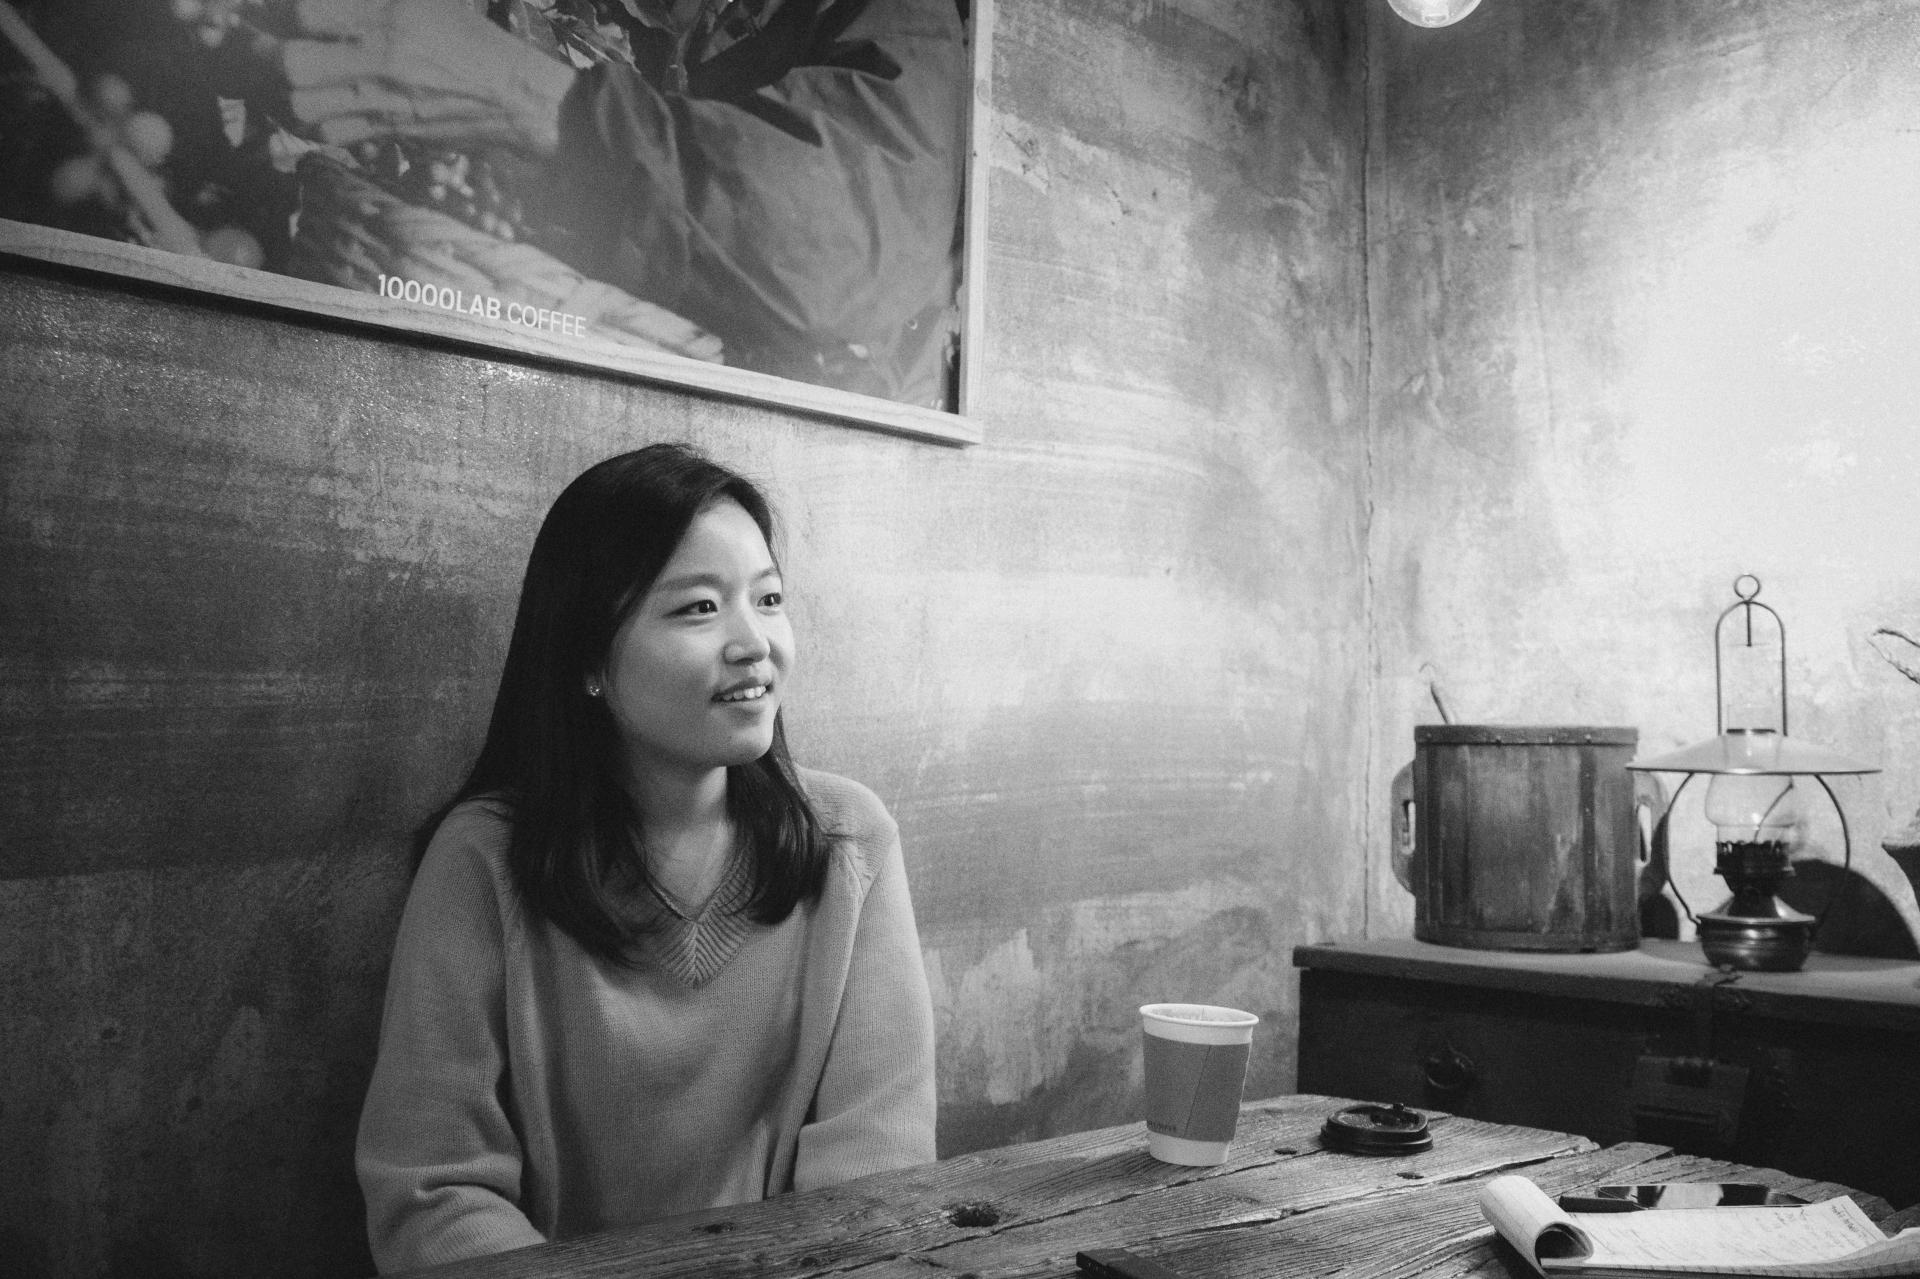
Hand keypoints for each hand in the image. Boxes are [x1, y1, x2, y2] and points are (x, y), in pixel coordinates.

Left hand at [281, 0, 575, 155]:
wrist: (511, 95)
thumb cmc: (468, 38)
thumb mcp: (424, 0)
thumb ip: (368, 0)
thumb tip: (315, 9)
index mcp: (387, 14)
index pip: (304, 11)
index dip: (281, 10)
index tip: (276, 11)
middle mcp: (379, 58)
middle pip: (292, 64)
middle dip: (270, 54)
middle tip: (269, 44)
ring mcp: (381, 100)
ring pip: (302, 105)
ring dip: (288, 91)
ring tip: (293, 77)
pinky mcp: (387, 130)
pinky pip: (328, 133)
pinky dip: (313, 120)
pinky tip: (320, 104)